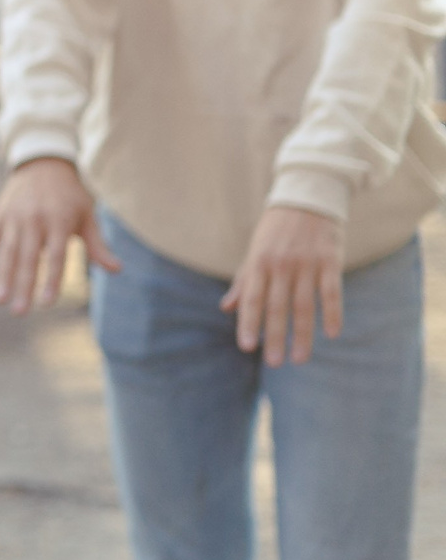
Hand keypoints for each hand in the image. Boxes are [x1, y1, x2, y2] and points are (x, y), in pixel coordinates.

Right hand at [0, 157, 120, 313]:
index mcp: (59, 220)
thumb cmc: (70, 194)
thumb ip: (98, 244)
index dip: (51, 279)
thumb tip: (117, 270)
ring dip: (2, 277)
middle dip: (23, 286)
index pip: (56, 255)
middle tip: (19, 312)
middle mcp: (34, 219)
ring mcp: (13, 217)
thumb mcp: (87, 215)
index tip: (47, 303)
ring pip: (7, 252)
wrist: (42, 162)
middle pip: (28, 258)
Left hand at [223, 205, 343, 365]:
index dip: (249, 323)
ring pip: (304, 305)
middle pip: (277, 307)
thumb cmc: (276, 230)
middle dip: (275, 336)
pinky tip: (332, 334)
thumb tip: (226, 308)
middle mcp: (281, 265)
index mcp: (259, 263)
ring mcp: (307, 263)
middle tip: (274, 363)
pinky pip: (332, 291)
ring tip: (300, 358)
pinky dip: (333, 313)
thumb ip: (243, 281)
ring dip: (303, 334)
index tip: (247, 347)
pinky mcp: (330, 261)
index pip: (252, 299)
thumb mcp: (254, 251)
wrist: (307, 197)